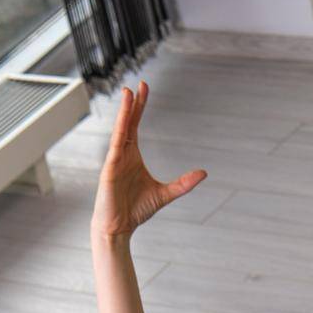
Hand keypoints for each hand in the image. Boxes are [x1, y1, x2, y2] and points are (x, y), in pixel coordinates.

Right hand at [90, 79, 206, 240]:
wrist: (118, 227)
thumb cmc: (134, 211)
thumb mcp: (164, 194)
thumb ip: (183, 184)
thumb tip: (203, 173)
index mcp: (131, 155)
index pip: (134, 125)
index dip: (139, 107)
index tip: (143, 89)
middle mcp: (121, 153)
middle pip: (127, 122)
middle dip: (133, 104)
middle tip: (139, 84)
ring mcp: (114, 160)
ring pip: (120, 130)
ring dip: (123, 111)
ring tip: (127, 93)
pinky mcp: (109, 169)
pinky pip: (115, 146)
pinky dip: (119, 131)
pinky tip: (123, 120)